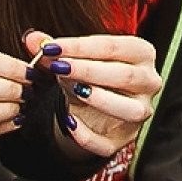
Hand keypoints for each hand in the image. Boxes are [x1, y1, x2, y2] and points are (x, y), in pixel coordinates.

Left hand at [24, 31, 162, 159]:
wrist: (94, 108)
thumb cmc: (90, 76)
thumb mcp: (74, 59)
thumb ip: (55, 49)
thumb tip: (32, 38)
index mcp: (141, 54)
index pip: (114, 46)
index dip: (81, 46)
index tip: (52, 47)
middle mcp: (149, 82)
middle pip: (125, 75)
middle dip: (89, 70)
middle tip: (59, 67)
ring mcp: (140, 112)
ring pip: (130, 110)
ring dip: (101, 99)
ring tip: (75, 90)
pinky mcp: (125, 139)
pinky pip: (109, 142)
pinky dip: (88, 135)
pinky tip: (69, 123)